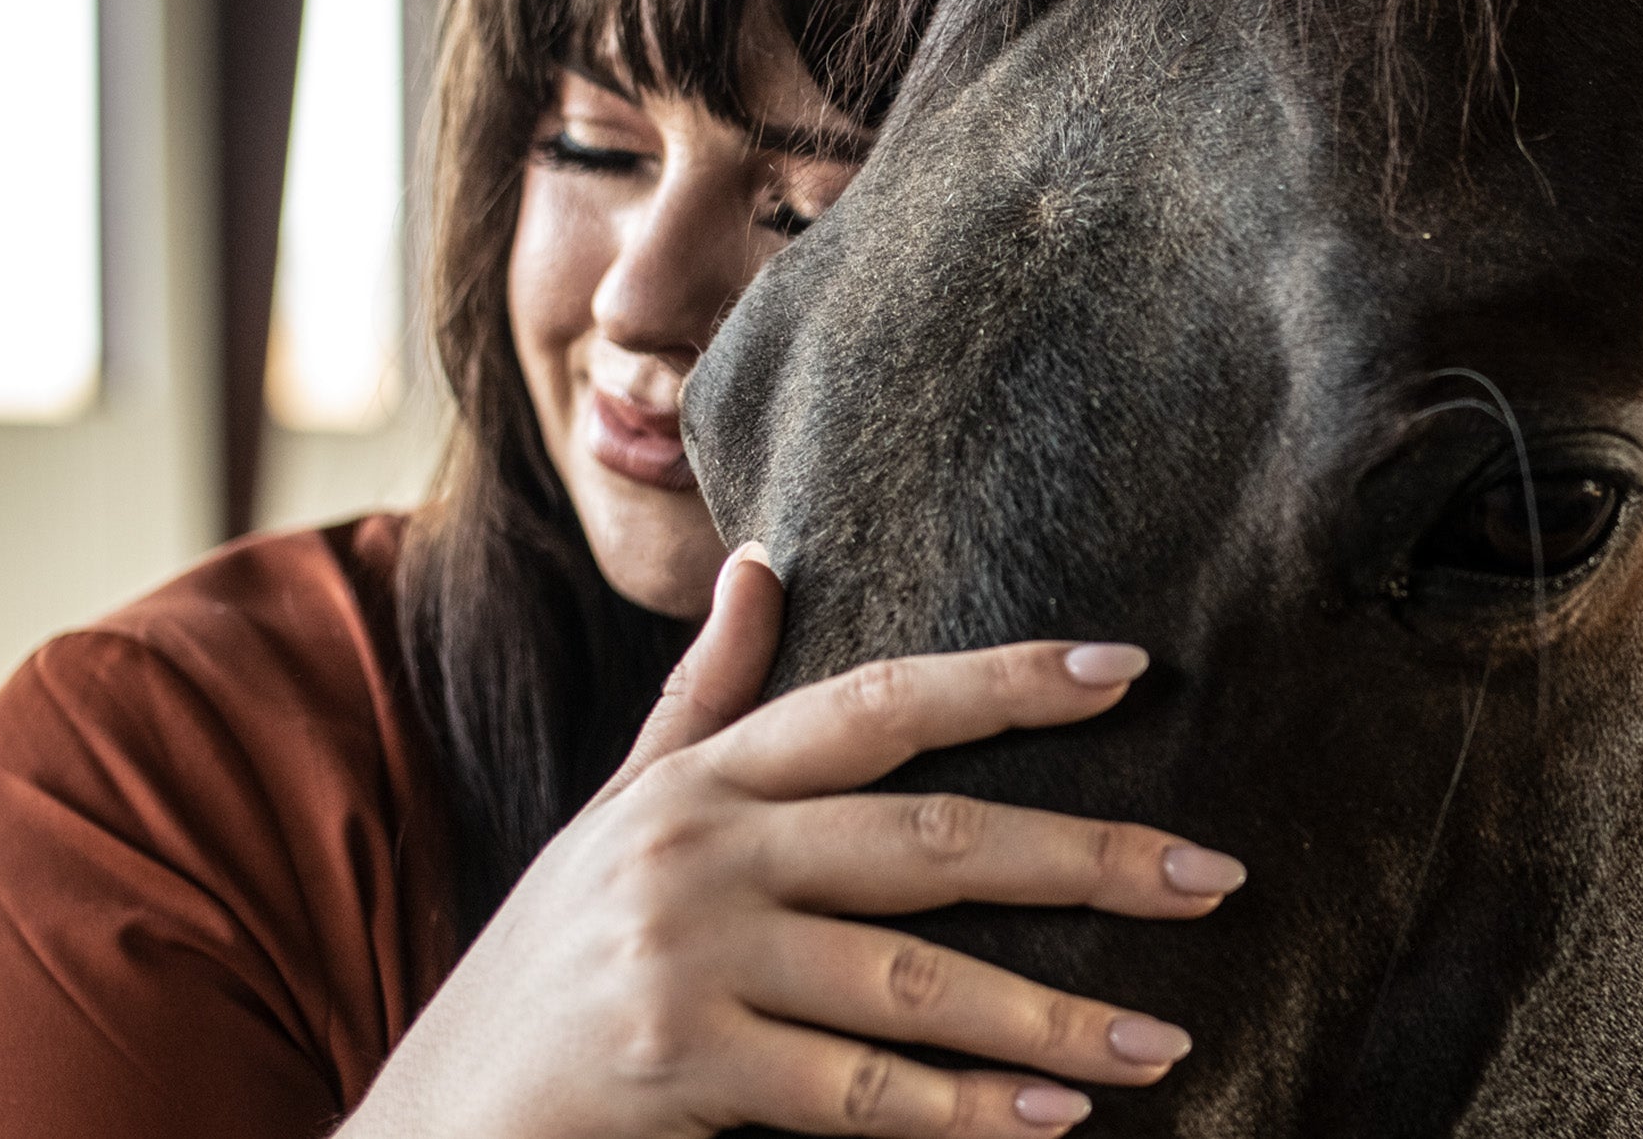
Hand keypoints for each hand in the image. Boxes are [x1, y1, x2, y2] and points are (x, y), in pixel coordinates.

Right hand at [340, 546, 1244, 1138]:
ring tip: (1166, 1043)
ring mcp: (687, 961)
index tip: (1128, 672)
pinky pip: (856, 1096)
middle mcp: (697, 853)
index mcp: (702, 780)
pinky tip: (1055, 1123)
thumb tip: (760, 559)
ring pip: (911, 982)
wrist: (428, 1119)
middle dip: (1084, 859)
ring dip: (1053, 1020)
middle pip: (928, 838)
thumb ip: (703, 699)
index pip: (874, 705)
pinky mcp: (677, 1068)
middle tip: (1214, 877)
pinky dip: (963, 1114)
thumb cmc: (549, 965)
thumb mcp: (618, 817)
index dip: (1002, 681)